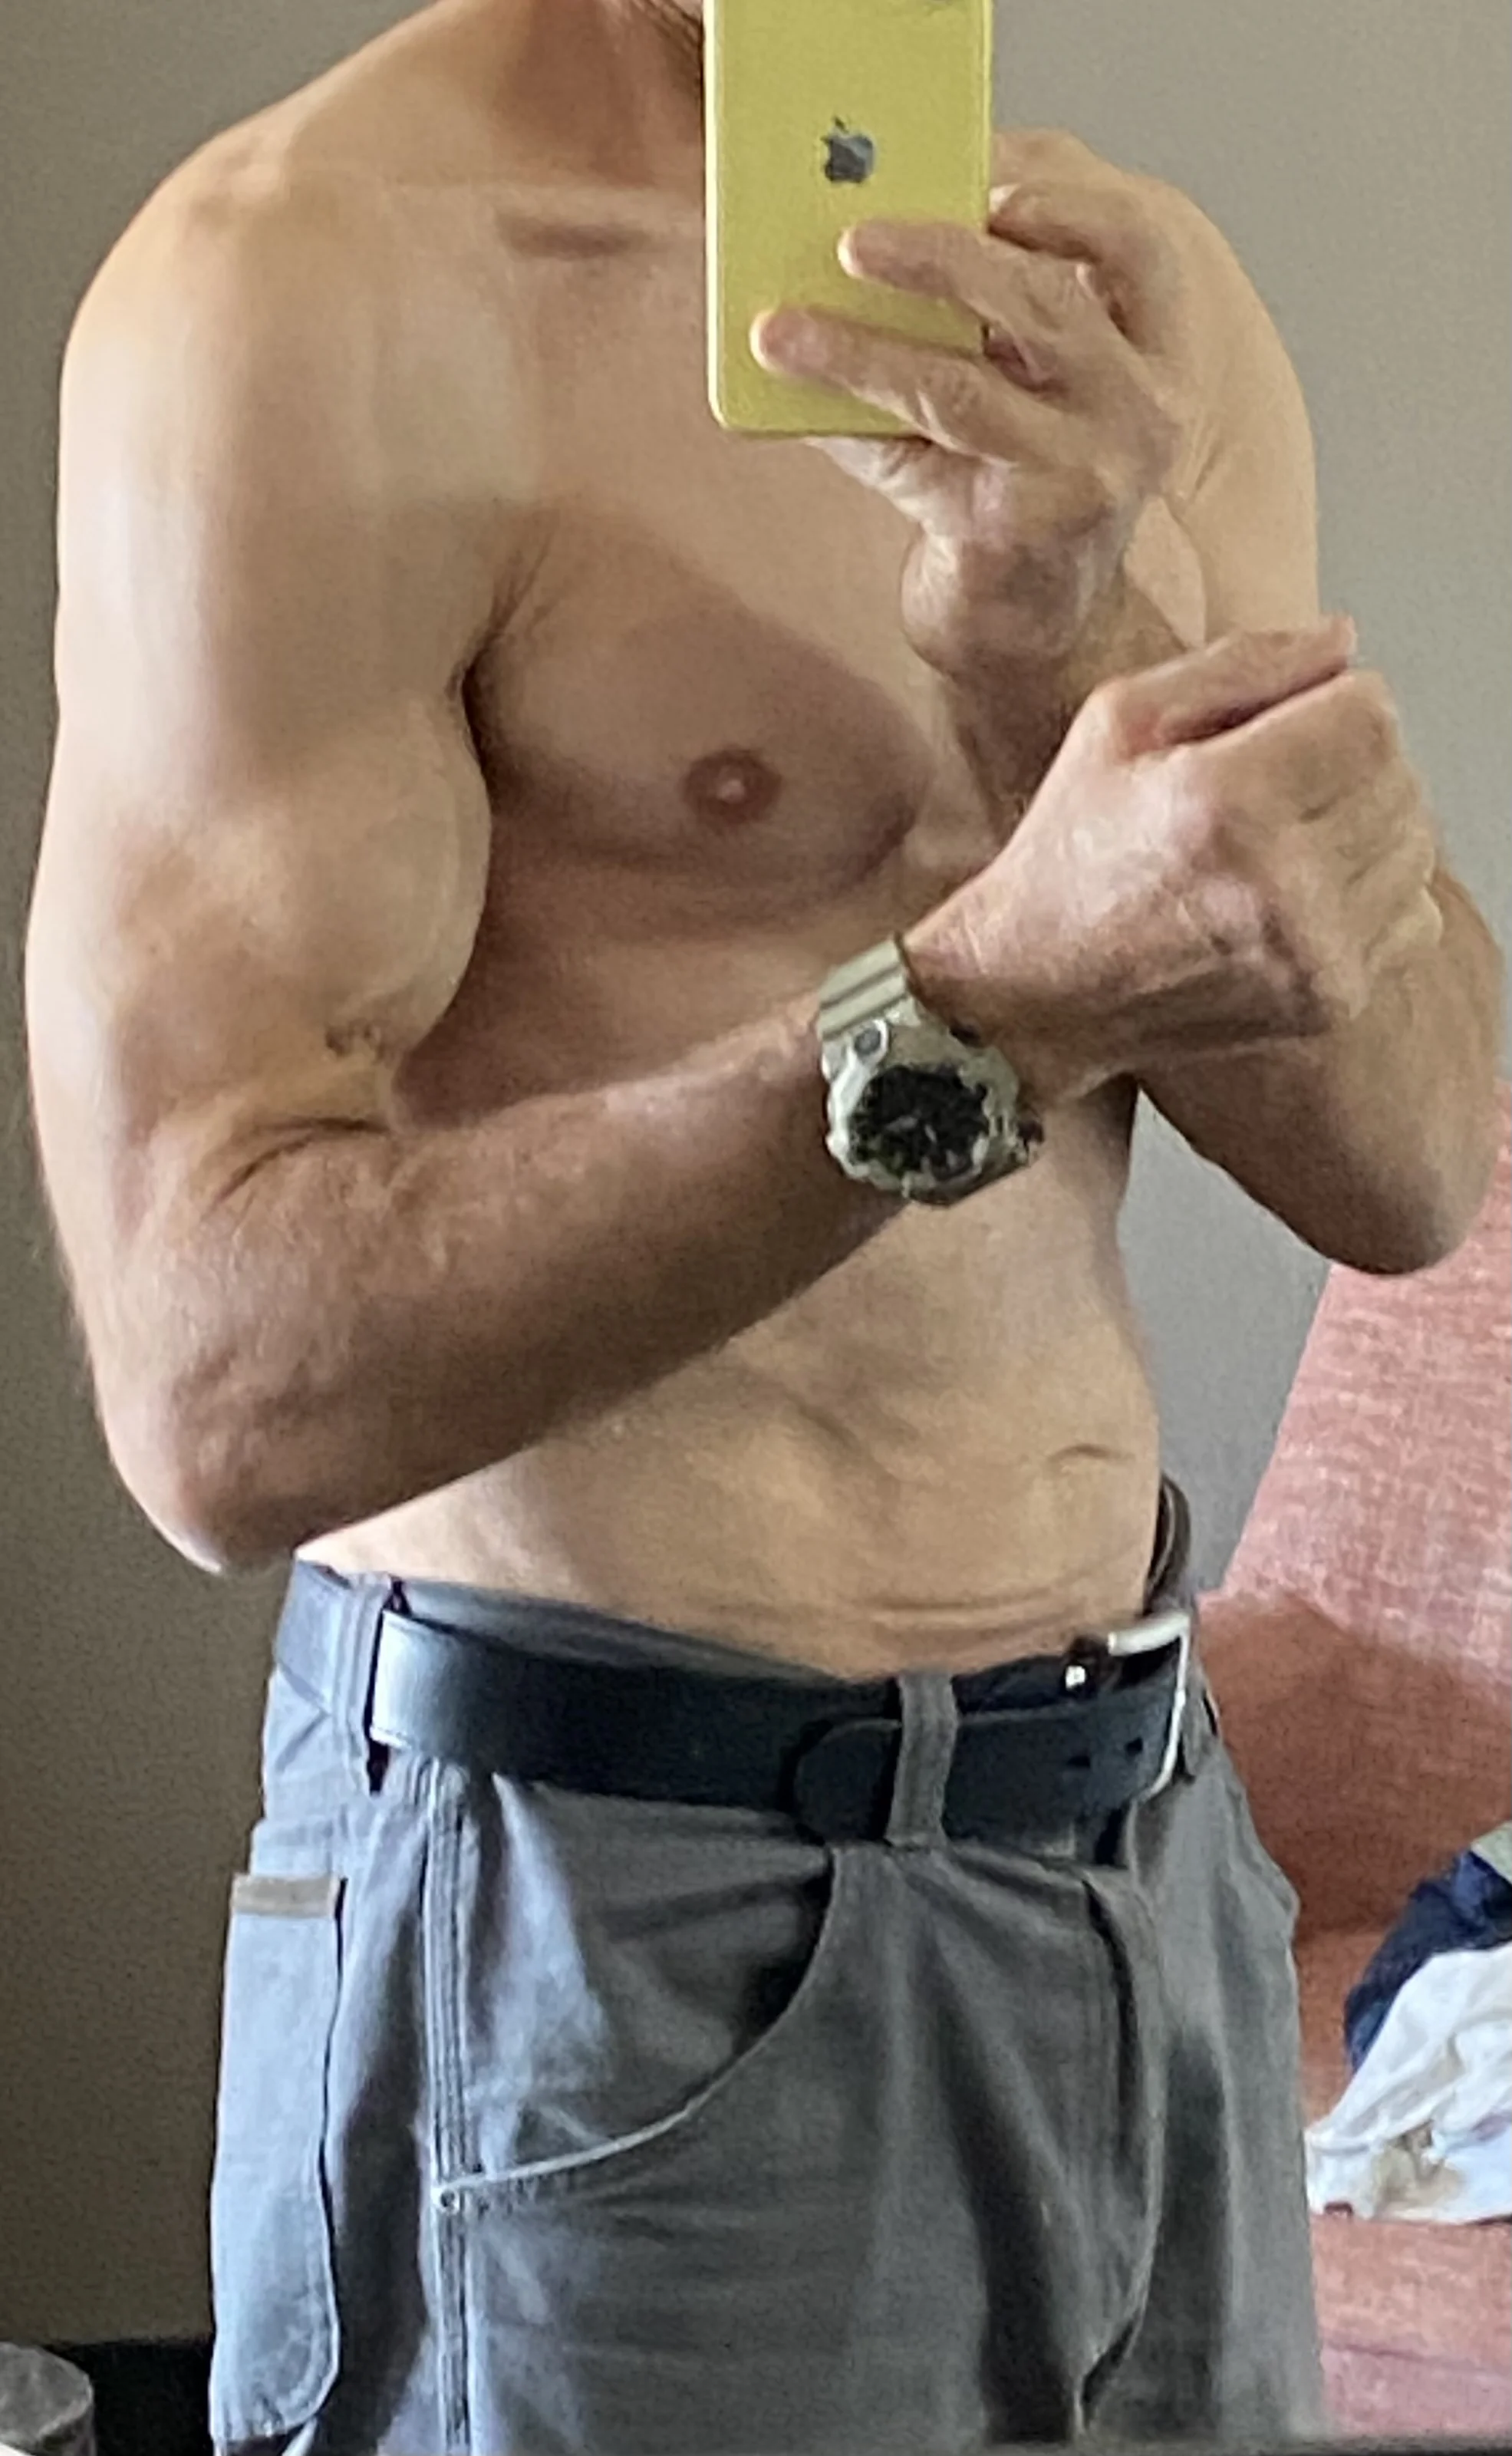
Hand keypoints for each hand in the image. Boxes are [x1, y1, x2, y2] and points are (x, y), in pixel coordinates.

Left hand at [750, 135, 1197, 676]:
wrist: (1032, 621)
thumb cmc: (1019, 484)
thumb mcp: (1020, 382)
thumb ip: (975, 308)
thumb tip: (848, 236)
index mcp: (1153, 352)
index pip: (1138, 249)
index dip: (1067, 201)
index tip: (987, 178)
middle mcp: (1140, 410)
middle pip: (1045, 301)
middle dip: (942, 255)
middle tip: (855, 239)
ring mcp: (1087, 475)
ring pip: (964, 385)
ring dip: (864, 348)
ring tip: (787, 327)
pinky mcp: (1021, 531)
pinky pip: (917, 456)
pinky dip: (848, 415)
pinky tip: (797, 383)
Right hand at [904, 621, 1445, 1109]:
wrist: (1036, 995)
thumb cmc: (1068, 857)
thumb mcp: (1118, 721)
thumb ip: (1240, 664)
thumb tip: (1343, 641)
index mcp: (1223, 803)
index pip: (1372, 716)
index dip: (1338, 701)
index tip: (1292, 720)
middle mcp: (1279, 887)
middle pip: (1401, 776)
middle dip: (1351, 762)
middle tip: (1278, 781)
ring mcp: (1313, 954)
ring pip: (1416, 844)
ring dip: (1366, 826)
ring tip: (1287, 838)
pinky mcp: (1330, 1003)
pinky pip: (1415, 915)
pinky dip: (1372, 895)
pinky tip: (1302, 895)